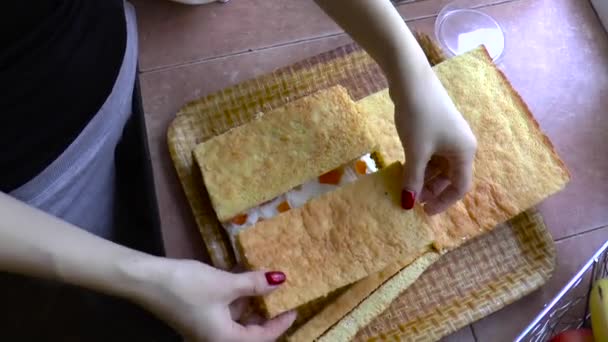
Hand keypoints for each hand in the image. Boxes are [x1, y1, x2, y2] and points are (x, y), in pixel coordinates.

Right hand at [132, 258, 295, 341]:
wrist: (145, 280)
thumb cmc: (187, 286)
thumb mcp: (225, 284)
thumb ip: (255, 283)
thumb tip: (281, 279)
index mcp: (224, 340)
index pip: (262, 338)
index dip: (281, 323)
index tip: (295, 307)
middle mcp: (215, 339)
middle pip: (249, 332)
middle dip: (266, 313)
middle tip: (282, 295)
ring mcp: (205, 328)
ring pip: (237, 319)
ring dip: (251, 302)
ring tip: (264, 282)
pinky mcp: (197, 315)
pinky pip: (224, 311)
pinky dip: (236, 297)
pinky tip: (242, 278)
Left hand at [391, 69, 476, 214]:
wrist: (411, 80)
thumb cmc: (419, 117)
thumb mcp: (415, 152)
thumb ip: (413, 180)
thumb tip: (408, 204)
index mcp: (464, 152)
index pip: (460, 187)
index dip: (443, 202)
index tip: (424, 211)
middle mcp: (461, 145)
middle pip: (449, 177)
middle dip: (431, 190)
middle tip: (410, 198)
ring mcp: (448, 136)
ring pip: (438, 166)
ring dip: (423, 177)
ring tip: (404, 184)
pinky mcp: (436, 128)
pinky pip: (431, 154)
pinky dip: (420, 164)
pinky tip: (404, 168)